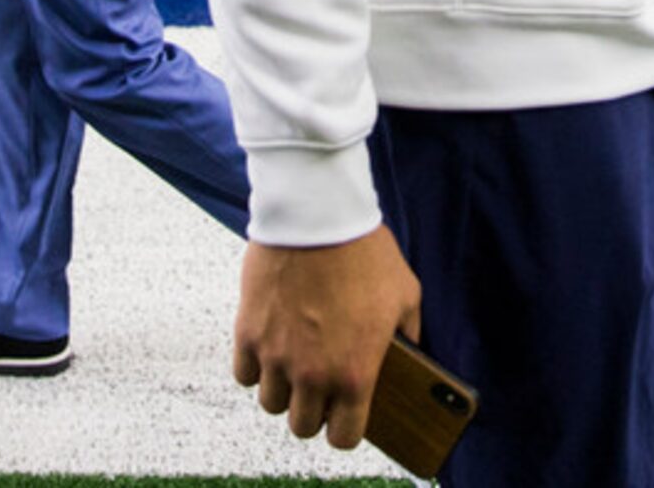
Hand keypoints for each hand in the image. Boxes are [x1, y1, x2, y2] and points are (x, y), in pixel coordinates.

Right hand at [233, 225, 422, 451]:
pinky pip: (244, 374)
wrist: (318, 214)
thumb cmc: (365, 252)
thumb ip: (409, 334)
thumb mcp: (406, 294)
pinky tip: (271, 348)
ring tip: (294, 365)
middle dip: (313, 411)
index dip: (345, 430)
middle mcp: (312, 375)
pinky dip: (255, 368)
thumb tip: (408, 353)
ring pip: (271, 404)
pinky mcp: (248, 333)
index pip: (343, 438)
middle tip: (319, 387)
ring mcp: (276, 356)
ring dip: (283, 390)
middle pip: (302, 426)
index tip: (345, 415)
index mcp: (355, 374)